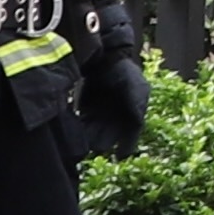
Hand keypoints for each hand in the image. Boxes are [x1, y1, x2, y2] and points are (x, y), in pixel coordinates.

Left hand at [78, 23, 152, 143]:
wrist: (103, 58)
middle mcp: (118, 118)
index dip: (128, 145)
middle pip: (111, 136)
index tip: (121, 156)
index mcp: (133, 113)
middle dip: (104, 142)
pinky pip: (83, 126)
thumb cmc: (122, 70)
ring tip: (84, 142)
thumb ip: (136, 99)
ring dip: (90, 139)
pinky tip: (75, 132)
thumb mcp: (132, 83)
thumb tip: (139, 119)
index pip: (132, 133)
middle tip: (96, 146)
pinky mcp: (86, 112)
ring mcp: (102, 116)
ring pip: (96, 134)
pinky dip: (80, 131)